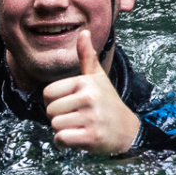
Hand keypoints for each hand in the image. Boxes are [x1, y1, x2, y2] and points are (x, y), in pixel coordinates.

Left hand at [41, 30, 139, 154]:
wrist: (127, 130)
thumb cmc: (107, 102)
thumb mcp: (98, 78)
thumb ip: (87, 56)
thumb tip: (84, 31)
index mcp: (85, 82)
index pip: (47, 93)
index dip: (54, 101)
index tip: (70, 104)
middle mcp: (88, 98)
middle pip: (50, 111)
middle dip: (59, 117)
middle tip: (77, 117)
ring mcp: (91, 118)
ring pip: (55, 126)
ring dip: (63, 130)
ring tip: (79, 126)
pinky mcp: (92, 137)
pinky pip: (61, 139)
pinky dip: (65, 142)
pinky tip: (78, 138)